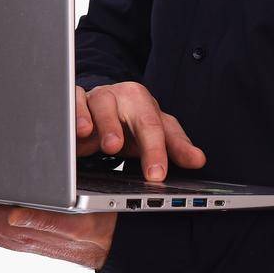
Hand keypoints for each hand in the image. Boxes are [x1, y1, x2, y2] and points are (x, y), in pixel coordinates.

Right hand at [76, 81, 205, 180]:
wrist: (94, 109)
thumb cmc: (125, 123)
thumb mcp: (151, 135)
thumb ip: (175, 147)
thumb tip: (198, 160)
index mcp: (145, 104)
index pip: (158, 128)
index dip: (160, 152)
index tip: (159, 175)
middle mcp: (124, 97)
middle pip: (139, 115)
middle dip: (146, 143)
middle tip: (149, 169)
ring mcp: (99, 97)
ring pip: (104, 103)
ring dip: (108, 124)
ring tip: (111, 146)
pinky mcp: (75, 100)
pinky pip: (75, 101)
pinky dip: (78, 114)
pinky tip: (81, 131)